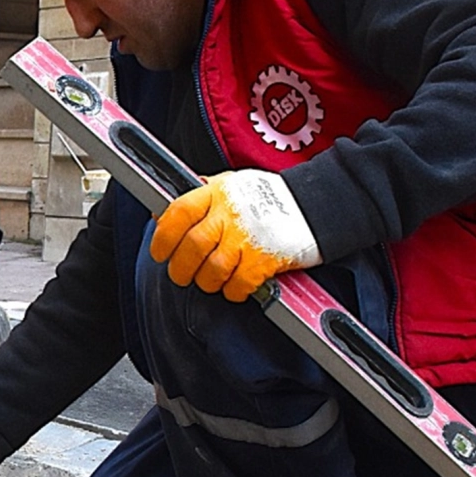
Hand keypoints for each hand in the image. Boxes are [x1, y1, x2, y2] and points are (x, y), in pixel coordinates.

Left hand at [148, 169, 321, 301]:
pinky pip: (238, 285)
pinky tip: (236, 286)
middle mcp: (230, 213)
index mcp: (216, 192)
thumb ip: (201, 198)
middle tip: (182, 274)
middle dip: (181, 268)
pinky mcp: (265, 259)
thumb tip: (163, 214)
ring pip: (211, 270)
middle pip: (191, 247)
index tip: (160, 251)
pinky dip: (233, 291)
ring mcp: (248, 237)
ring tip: (211, 280)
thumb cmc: (268, 197)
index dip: (162, 236)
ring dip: (207, 282)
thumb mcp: (230, 185)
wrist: (315, 204)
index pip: (178, 213)